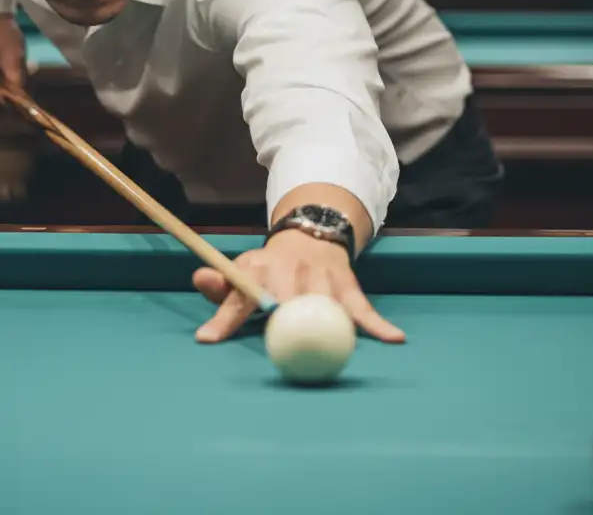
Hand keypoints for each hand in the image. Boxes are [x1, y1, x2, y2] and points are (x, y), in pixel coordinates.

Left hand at [191, 229, 404, 344]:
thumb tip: (199, 279)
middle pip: (285, 300)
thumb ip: (222, 286)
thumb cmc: (271, 267)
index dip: (224, 318)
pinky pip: (363, 308)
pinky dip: (377, 325)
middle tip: (282, 354)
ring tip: (331, 357)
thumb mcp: (243, 271)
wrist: (309, 234)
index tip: (208, 339)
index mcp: (258, 269)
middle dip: (281, 324)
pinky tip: (393, 339)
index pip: (239, 296)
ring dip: (328, 329)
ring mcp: (321, 278)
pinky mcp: (347, 285)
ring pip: (324, 305)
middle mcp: (290, 270)